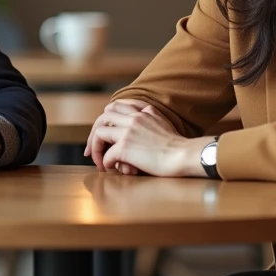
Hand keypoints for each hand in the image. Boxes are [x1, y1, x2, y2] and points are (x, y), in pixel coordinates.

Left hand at [87, 103, 201, 177]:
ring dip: (96, 148)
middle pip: (102, 118)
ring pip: (99, 133)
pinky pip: (107, 155)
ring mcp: (128, 132)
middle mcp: (133, 118)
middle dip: (94, 133)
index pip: (115, 106)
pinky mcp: (126, 148)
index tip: (103, 131)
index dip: (105, 118)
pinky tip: (112, 169)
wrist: (184, 155)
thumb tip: (143, 111)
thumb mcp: (163, 120)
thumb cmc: (177, 144)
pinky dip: (106, 163)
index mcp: (142, 111)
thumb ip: (150, 114)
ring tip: (98, 161)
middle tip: (91, 148)